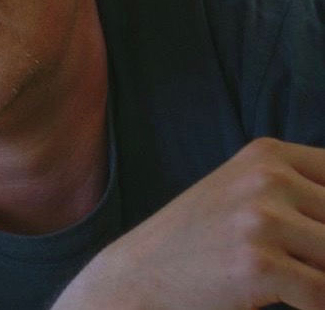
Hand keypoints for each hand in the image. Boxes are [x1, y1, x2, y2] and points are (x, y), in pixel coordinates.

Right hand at [52, 138, 324, 309]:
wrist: (143, 269)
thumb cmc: (201, 234)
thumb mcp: (244, 190)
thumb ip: (299, 191)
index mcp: (267, 154)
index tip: (312, 228)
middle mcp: (267, 178)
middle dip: (323, 247)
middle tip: (295, 254)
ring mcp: (262, 219)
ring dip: (319, 275)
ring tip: (287, 273)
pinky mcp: (259, 264)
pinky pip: (322, 295)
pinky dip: (310, 303)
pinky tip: (277, 294)